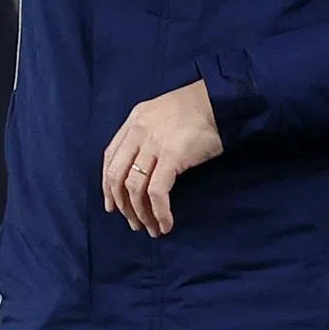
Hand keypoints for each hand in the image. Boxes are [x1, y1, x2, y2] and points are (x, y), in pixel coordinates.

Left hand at [102, 79, 222, 237]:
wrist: (220, 101)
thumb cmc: (197, 109)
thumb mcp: (161, 114)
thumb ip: (147, 134)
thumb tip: (140, 168)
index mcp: (134, 119)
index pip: (109, 157)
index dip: (107, 186)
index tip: (112, 206)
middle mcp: (138, 130)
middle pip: (117, 175)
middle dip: (122, 205)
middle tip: (134, 223)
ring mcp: (153, 142)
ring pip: (134, 187)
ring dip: (141, 214)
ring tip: (151, 228)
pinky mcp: (171, 155)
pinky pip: (156, 191)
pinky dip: (159, 212)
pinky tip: (166, 224)